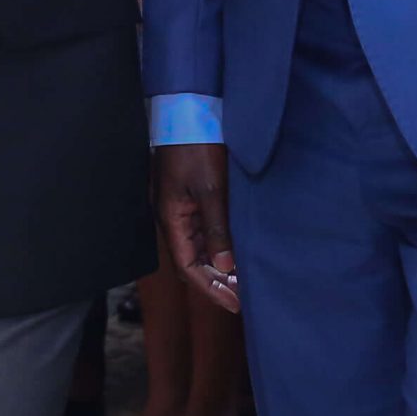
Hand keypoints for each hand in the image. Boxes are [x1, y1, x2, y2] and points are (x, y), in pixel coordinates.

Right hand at [154, 145, 238, 312]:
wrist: (190, 112)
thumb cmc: (196, 147)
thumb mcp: (210, 189)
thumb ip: (216, 228)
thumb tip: (224, 264)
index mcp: (172, 218)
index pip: (187, 267)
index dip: (209, 288)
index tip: (234, 303)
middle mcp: (174, 217)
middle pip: (192, 261)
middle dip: (216, 281)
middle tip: (244, 295)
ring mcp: (182, 208)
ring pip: (199, 248)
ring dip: (219, 265)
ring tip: (244, 279)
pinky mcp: (193, 197)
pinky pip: (204, 232)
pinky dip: (220, 247)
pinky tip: (236, 252)